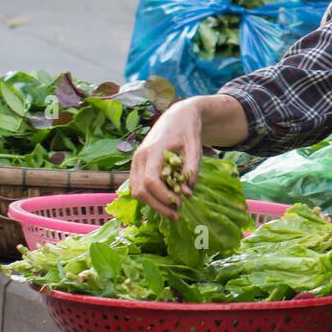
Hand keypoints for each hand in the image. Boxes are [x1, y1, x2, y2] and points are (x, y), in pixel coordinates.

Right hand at [127, 98, 204, 220]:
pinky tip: (165, 201)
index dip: (163, 196)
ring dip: (152, 203)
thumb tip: (187, 194)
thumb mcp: (195, 148)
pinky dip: (149, 196)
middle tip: (176, 214)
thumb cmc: (188, 131)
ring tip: (172, 211)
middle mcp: (140, 157)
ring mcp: (136, 161)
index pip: (151, 180)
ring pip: (136, 190)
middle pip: (140, 189)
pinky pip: (138, 185)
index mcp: (153, 150)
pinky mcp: (138, 165)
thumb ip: (191, 170)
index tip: (179, 204)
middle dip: (157, 205)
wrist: (177, 116)